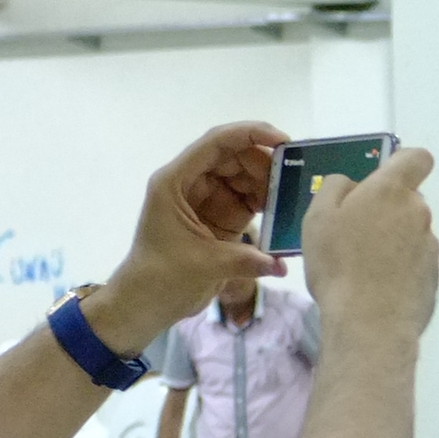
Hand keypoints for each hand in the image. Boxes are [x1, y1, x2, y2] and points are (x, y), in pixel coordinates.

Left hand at [105, 122, 286, 329]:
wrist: (146, 303)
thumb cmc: (160, 277)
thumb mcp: (202, 264)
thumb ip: (244, 260)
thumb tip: (281, 264)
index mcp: (175, 181)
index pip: (215, 143)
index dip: (249, 134)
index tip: (283, 141)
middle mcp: (190, 183)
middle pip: (232, 156)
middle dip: (263, 163)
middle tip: (292, 179)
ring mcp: (206, 200)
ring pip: (242, 176)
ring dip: (266, 183)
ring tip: (289, 198)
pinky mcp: (219, 218)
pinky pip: (246, 199)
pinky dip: (264, 202)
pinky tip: (281, 212)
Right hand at [298, 145, 438, 348]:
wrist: (369, 323)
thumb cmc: (338, 263)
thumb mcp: (318, 216)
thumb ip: (336, 188)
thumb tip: (354, 184)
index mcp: (392, 190)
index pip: (417, 158)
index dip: (403, 162)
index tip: (384, 178)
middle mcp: (419, 213)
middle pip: (407, 200)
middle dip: (386, 211)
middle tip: (354, 234)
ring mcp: (430, 247)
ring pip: (410, 233)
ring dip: (392, 241)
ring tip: (362, 267)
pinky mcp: (434, 277)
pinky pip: (415, 263)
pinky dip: (400, 269)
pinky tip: (377, 287)